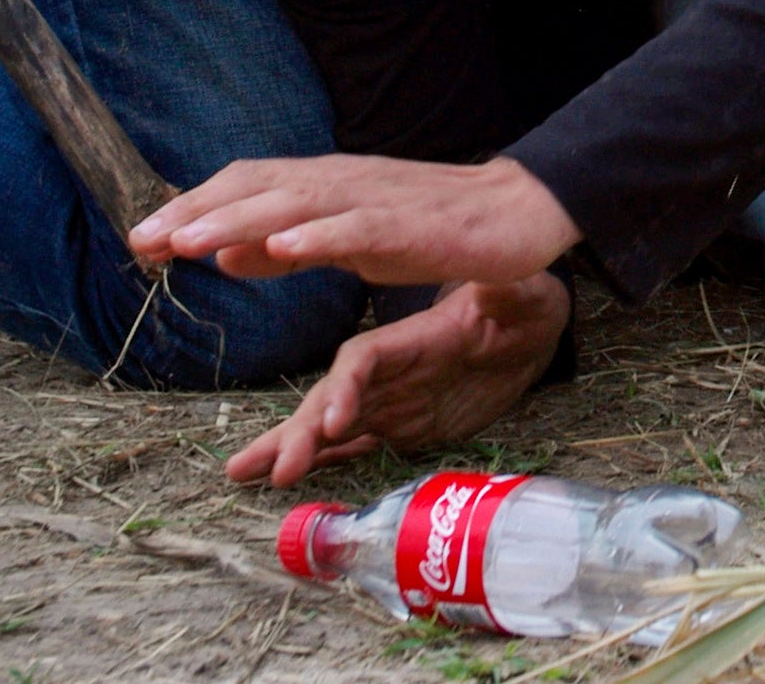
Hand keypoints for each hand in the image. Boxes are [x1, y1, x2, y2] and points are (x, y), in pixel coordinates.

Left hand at [133, 152, 574, 289]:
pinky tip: (282, 247)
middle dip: (196, 213)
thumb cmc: (430, 227)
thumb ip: (287, 247)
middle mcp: (341, 183)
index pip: (245, 186)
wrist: (515, 215)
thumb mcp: (346, 242)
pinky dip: (317, 235)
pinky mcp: (409, 224)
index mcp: (324, 188)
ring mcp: (374, 200)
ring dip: (237, 219)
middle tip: (144, 241)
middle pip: (256, 188)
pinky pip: (356, 228)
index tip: (144, 240)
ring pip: (295, 203)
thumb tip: (227, 254)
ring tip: (189, 243)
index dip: (193, 208)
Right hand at [223, 272, 570, 486]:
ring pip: (325, 426)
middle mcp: (386, 371)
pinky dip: (315, 461)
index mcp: (409, 338)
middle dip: (303, 433)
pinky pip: (346, 446)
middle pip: (332, 398)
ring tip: (242, 473)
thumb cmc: (520, 305)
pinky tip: (280, 479)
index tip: (333, 422)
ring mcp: (385, 400)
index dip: (346, 387)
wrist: (519, 331)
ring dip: (289, 448)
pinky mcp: (394, 425)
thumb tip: (503, 285)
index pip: (365, 359)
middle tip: (277, 470)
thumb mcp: (522, 296)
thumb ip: (508, 294)